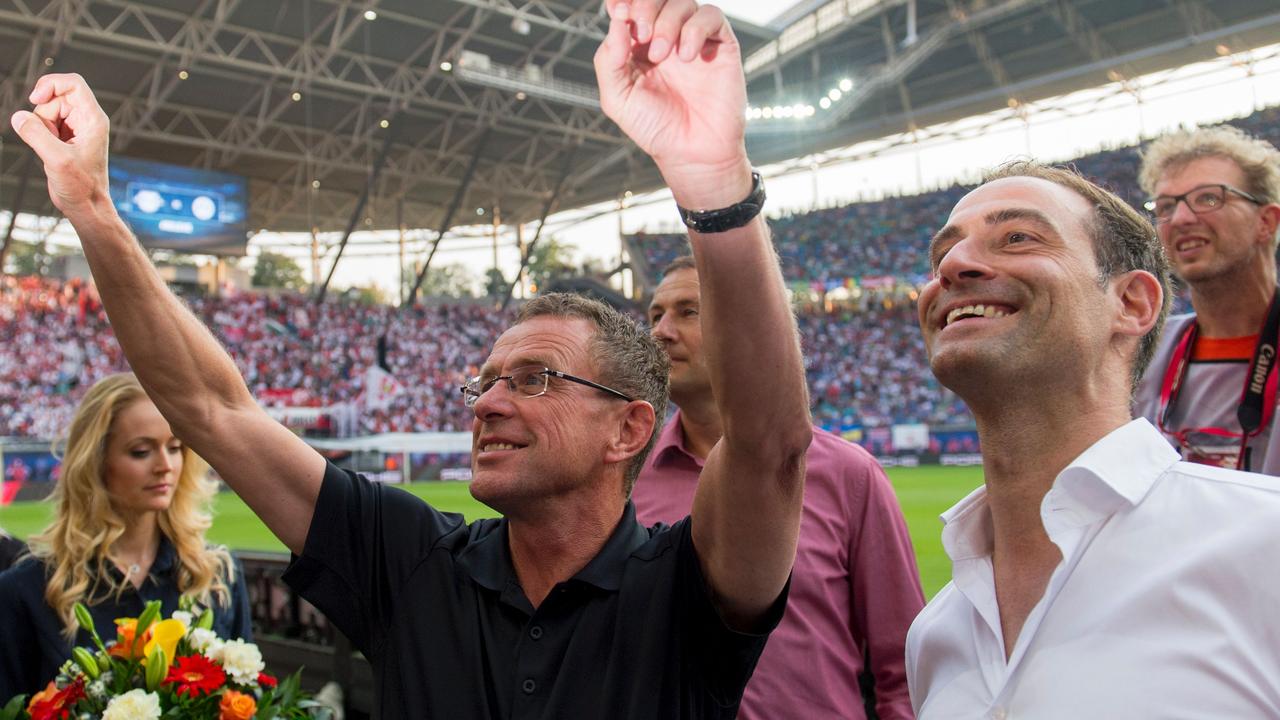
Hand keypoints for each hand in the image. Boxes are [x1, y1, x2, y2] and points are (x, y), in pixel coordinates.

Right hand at [9, 73, 112, 219]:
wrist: (86, 205)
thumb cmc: (82, 186)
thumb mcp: (57, 159)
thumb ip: (36, 134)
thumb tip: (18, 117)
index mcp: (93, 119)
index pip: (73, 83)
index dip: (51, 84)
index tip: (35, 99)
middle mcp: (86, 120)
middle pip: (55, 97)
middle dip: (43, 114)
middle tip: (48, 139)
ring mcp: (75, 128)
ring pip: (46, 111)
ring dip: (41, 126)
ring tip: (52, 149)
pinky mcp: (64, 138)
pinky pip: (43, 124)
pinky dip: (40, 134)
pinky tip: (49, 152)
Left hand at [594, 0, 750, 205]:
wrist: (694, 153)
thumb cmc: (657, 129)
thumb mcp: (618, 99)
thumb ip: (609, 60)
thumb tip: (616, 22)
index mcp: (638, 47)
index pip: (631, 8)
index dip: (625, 2)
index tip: (618, 11)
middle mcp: (666, 38)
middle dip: (645, 7)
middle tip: (642, 34)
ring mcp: (693, 40)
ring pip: (683, 2)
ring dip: (668, 22)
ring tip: (663, 55)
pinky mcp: (720, 46)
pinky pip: (711, 16)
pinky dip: (695, 29)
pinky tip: (687, 57)